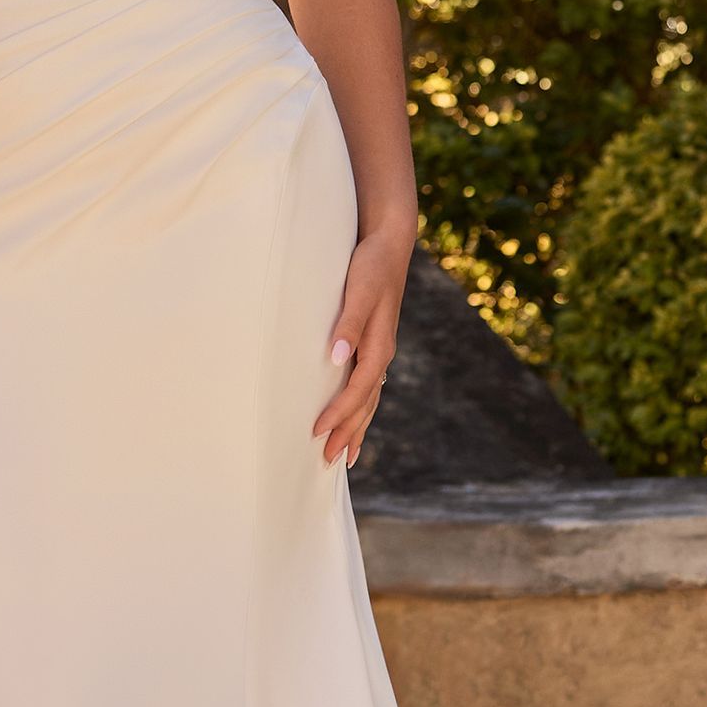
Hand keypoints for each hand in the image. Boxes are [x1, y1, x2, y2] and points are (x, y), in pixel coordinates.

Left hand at [313, 232, 407, 467]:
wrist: (389, 244)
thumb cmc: (371, 266)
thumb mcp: (360, 292)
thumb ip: (349, 324)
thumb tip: (336, 356)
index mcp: (379, 346)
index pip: (357, 392)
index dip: (338, 414)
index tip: (317, 433)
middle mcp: (381, 353)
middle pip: (365, 404)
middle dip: (349, 433)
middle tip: (328, 462)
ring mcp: (378, 350)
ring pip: (368, 399)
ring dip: (356, 427)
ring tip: (346, 454)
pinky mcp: (372, 343)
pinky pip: (366, 386)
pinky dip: (359, 407)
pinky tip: (353, 416)